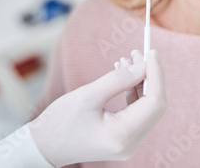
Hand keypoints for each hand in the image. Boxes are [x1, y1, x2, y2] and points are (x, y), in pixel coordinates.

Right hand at [29, 49, 166, 166]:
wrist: (43, 147)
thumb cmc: (59, 122)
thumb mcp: (88, 96)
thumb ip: (118, 80)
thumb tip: (144, 65)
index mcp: (121, 135)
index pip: (154, 102)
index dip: (156, 75)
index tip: (151, 52)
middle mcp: (130, 144)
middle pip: (154, 106)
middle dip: (149, 76)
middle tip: (140, 52)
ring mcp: (128, 144)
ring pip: (147, 108)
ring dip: (141, 82)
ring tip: (128, 59)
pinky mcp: (123, 139)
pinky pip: (137, 112)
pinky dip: (133, 92)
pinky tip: (124, 75)